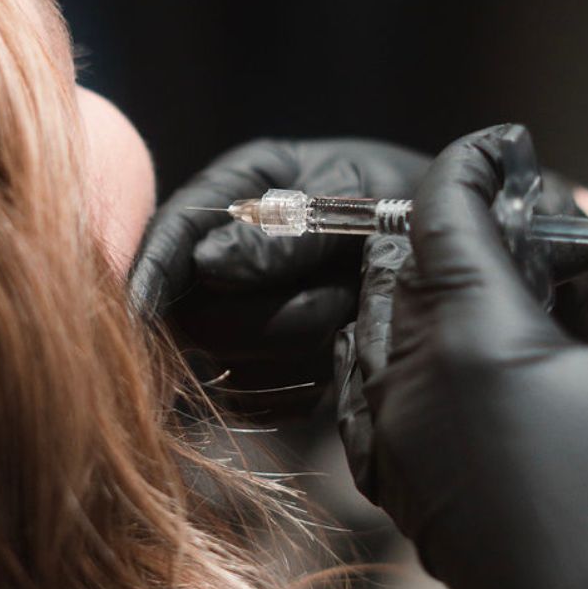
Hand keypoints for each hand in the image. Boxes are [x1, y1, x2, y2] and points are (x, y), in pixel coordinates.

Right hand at [129, 137, 429, 404]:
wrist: (449, 247)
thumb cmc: (403, 202)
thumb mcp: (354, 199)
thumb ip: (287, 232)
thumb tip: (208, 264)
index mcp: (237, 188)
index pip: (171, 233)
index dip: (151, 273)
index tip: (138, 311)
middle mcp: (223, 254)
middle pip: (196, 313)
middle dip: (270, 313)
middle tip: (341, 289)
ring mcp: (240, 314)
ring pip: (229, 362)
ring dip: (299, 344)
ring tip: (351, 309)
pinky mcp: (263, 368)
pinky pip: (256, 400)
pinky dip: (299, 385)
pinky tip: (340, 352)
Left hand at [335, 126, 587, 588]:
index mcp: (469, 343)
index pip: (442, 214)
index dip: (474, 163)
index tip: (507, 145)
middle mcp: (410, 394)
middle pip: (405, 271)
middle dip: (453, 228)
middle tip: (520, 222)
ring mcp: (400, 458)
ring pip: (379, 338)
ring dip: (425, 296)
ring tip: (502, 292)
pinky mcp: (411, 509)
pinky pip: (375, 407)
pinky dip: (405, 364)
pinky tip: (460, 370)